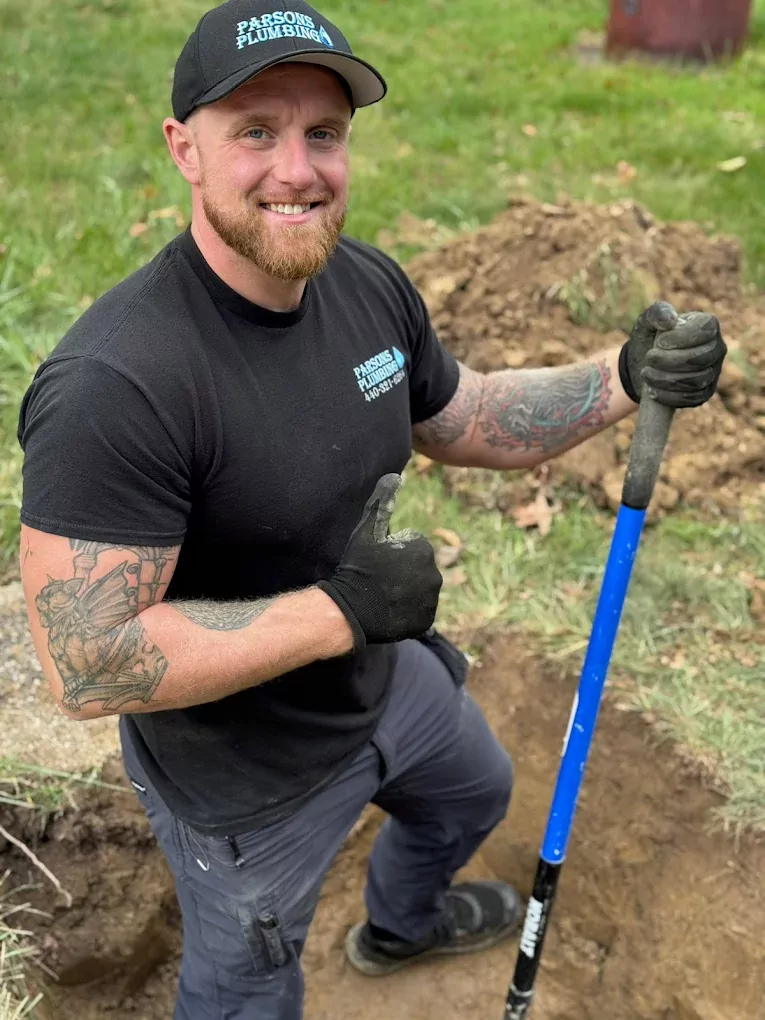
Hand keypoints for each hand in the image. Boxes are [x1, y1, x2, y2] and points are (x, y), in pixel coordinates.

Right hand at [317, 474, 441, 648]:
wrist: (351, 609)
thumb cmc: (358, 566)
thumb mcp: (367, 530)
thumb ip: (382, 501)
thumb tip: (396, 475)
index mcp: (424, 550)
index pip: (412, 547)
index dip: (393, 553)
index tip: (378, 561)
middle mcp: (435, 574)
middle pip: (418, 569)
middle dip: (403, 572)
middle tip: (379, 579)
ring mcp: (432, 600)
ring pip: (420, 590)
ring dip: (406, 591)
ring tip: (383, 595)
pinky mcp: (426, 621)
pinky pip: (419, 612)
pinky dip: (407, 611)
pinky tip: (390, 609)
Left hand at [619, 301, 726, 407]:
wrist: (644, 365)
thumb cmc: (650, 338)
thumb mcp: (648, 322)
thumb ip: (657, 313)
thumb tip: (670, 320)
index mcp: (708, 325)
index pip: (705, 331)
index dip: (681, 338)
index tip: (659, 342)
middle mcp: (717, 348)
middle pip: (700, 359)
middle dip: (670, 361)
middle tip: (648, 358)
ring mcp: (713, 372)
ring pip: (696, 380)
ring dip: (666, 380)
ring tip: (646, 374)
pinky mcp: (705, 392)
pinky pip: (693, 398)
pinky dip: (670, 396)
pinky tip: (652, 391)